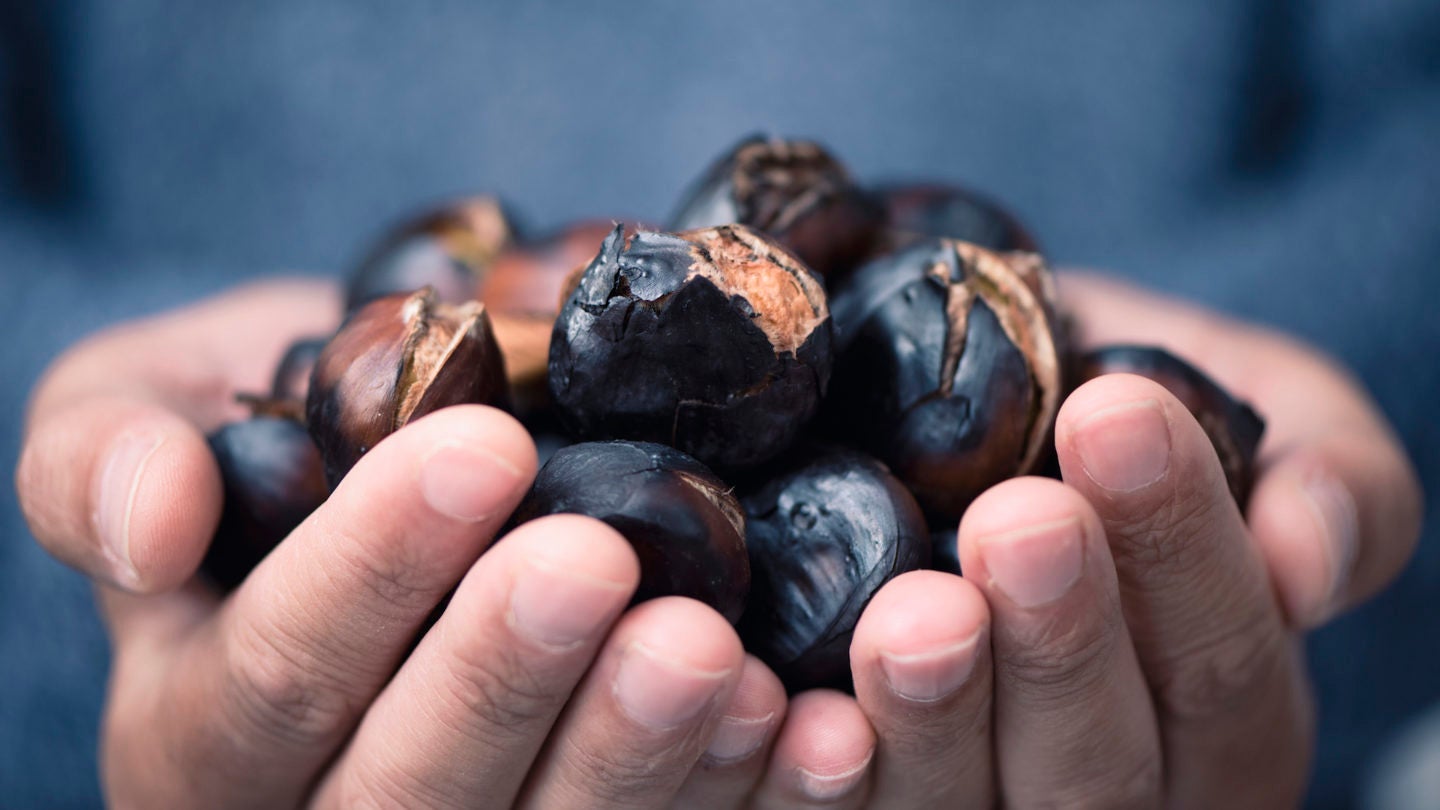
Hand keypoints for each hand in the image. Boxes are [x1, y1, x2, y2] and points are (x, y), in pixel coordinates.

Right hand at [15, 280, 790, 807]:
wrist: (392, 465)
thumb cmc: (265, 430)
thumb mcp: (138, 404)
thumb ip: (99, 456)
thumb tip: (152, 523)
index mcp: (203, 732)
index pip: (271, 680)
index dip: (368, 575)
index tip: (481, 449)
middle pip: (403, 796)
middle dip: (499, 679)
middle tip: (598, 561)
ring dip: (628, 760)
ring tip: (710, 653)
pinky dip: (729, 796)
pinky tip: (796, 727)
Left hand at [781, 271, 1420, 806]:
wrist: (967, 410)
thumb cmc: (1112, 405)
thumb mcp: (1248, 409)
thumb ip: (1331, 478)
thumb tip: (1309, 558)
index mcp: (1216, 714)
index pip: (1222, 665)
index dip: (1183, 553)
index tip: (1118, 414)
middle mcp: (1104, 787)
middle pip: (1100, 766)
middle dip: (1064, 643)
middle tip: (1022, 521)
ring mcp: (974, 808)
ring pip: (965, 808)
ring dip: (935, 717)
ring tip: (911, 614)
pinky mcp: (856, 805)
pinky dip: (803, 769)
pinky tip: (775, 695)